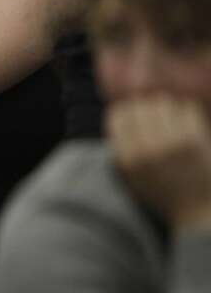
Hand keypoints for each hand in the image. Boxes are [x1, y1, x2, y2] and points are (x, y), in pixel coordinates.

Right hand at [107, 96, 210, 229]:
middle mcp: (146, 149)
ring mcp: (171, 143)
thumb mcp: (130, 174)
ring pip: (162, 102)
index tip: (136, 118)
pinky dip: (185, 113)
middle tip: (157, 119)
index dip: (127, 112)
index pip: (118, 115)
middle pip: (140, 105)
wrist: (197, 213)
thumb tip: (119, 108)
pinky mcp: (194, 140)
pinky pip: (186, 109)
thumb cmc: (161, 192)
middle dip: (147, 108)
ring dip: (167, 108)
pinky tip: (186, 125)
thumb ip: (121, 144)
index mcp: (127, 158)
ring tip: (171, 121)